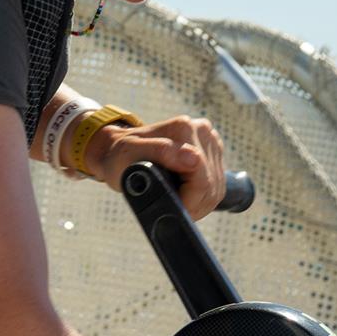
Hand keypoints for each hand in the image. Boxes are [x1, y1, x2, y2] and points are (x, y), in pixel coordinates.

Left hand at [84, 115, 225, 220]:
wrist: (118, 149)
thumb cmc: (120, 155)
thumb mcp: (130, 155)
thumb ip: (161, 153)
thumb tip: (193, 159)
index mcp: (183, 129)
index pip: (203, 177)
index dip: (190, 201)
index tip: (173, 206)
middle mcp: (201, 130)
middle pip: (212, 184)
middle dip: (194, 204)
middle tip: (172, 206)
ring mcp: (209, 139)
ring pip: (218, 186)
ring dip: (199, 202)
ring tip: (177, 201)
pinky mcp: (213, 149)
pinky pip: (218, 182)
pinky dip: (203, 195)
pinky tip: (185, 193)